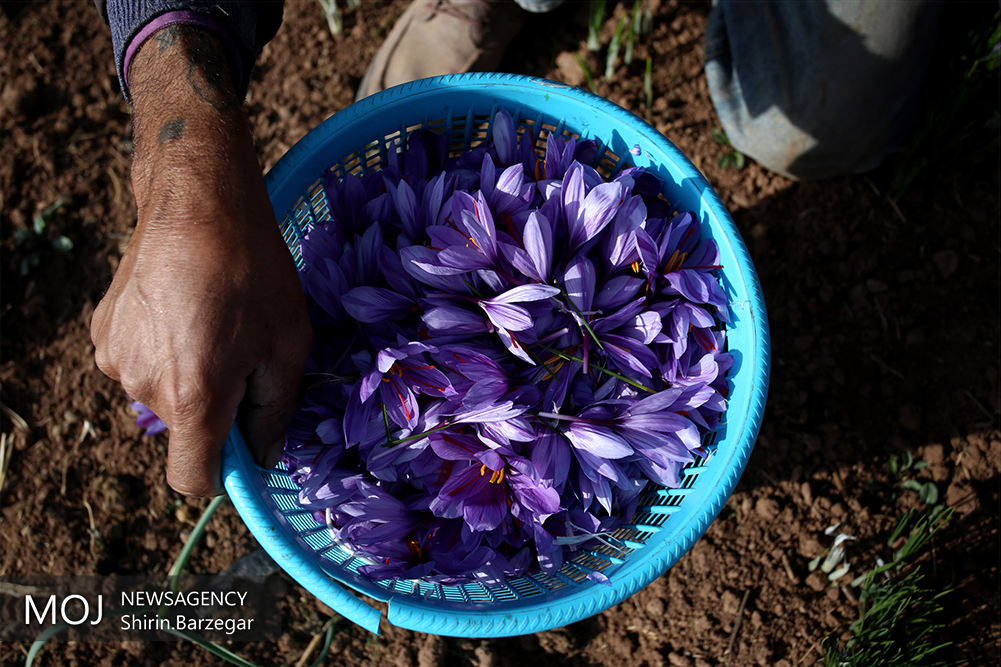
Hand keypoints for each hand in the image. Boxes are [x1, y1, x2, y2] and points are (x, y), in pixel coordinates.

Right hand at [92, 26, 310, 495]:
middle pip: (183, 431)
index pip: (192, 479)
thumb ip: (274, 413)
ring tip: (212, 323)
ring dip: (187, 377)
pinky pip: (139, 363)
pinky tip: (183, 310)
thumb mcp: (288, 346)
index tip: (244, 446)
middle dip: (214, 410)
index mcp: (193, 398)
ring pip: (160, 395)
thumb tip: (262, 457)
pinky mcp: (101, 332)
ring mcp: (114, 358)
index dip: (223, 473)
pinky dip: (162, 351)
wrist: (198, 202)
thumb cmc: (255, 273)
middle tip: (243, 354)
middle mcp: (143, 386)